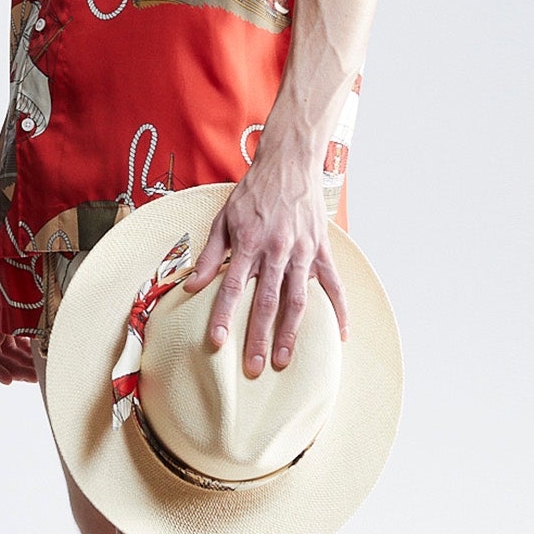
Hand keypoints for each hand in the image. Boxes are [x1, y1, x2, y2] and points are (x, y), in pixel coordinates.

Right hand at [0, 242, 38, 382]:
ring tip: (39, 370)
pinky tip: (40, 351)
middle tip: (32, 379)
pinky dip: (25, 344)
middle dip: (10, 367)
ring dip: (19, 359)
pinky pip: (14, 333)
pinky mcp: (6, 306)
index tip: (7, 380)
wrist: (5, 227)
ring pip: (4, 345)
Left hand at [178, 150, 348, 376]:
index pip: (233, 286)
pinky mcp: (321, 251)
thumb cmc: (252, 194)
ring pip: (298, 299)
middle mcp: (277, 250)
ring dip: (291, 332)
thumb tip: (191, 286)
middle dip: (259, 337)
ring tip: (284, 361)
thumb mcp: (223, 219)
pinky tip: (341, 336)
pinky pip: (333, 285)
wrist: (289, 164)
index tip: (216, 341)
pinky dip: (340, 310)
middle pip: (267, 301)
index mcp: (249, 243)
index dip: (223, 315)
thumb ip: (209, 255)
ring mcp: (302, 252)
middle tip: (253, 368)